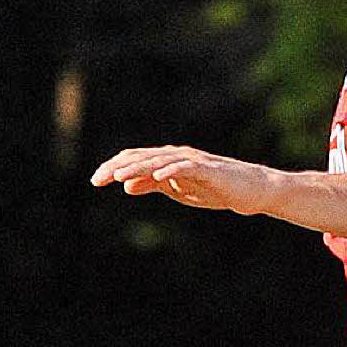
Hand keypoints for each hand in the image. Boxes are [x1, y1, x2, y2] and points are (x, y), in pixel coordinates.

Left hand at [90, 145, 273, 213]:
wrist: (250, 189)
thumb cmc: (215, 188)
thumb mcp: (178, 190)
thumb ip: (154, 185)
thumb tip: (126, 186)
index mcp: (169, 161)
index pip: (137, 160)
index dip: (115, 167)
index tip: (95, 180)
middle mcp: (179, 156)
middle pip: (144, 157)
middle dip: (119, 167)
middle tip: (97, 179)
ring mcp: (194, 161)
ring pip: (161, 161)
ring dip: (140, 167)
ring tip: (120, 175)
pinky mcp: (210, 169)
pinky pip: (188, 167)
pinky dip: (173, 170)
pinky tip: (158, 176)